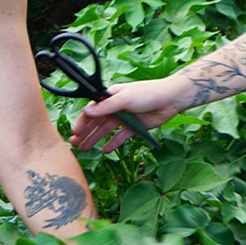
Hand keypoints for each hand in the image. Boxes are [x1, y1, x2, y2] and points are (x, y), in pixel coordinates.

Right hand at [68, 77, 190, 152]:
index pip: (93, 110)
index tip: (76, 131)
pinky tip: (105, 150)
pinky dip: (113, 143)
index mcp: (111, 96)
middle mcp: (116, 107)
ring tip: (85, 149)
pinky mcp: (134, 127)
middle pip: (97, 121)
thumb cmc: (147, 93)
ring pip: (106, 130)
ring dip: (95, 139)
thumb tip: (87, 111)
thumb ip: (105, 107)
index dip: (83, 120)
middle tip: (75, 144)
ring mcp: (125, 118)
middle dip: (86, 132)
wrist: (170, 100)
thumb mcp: (124, 99)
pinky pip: (120, 137)